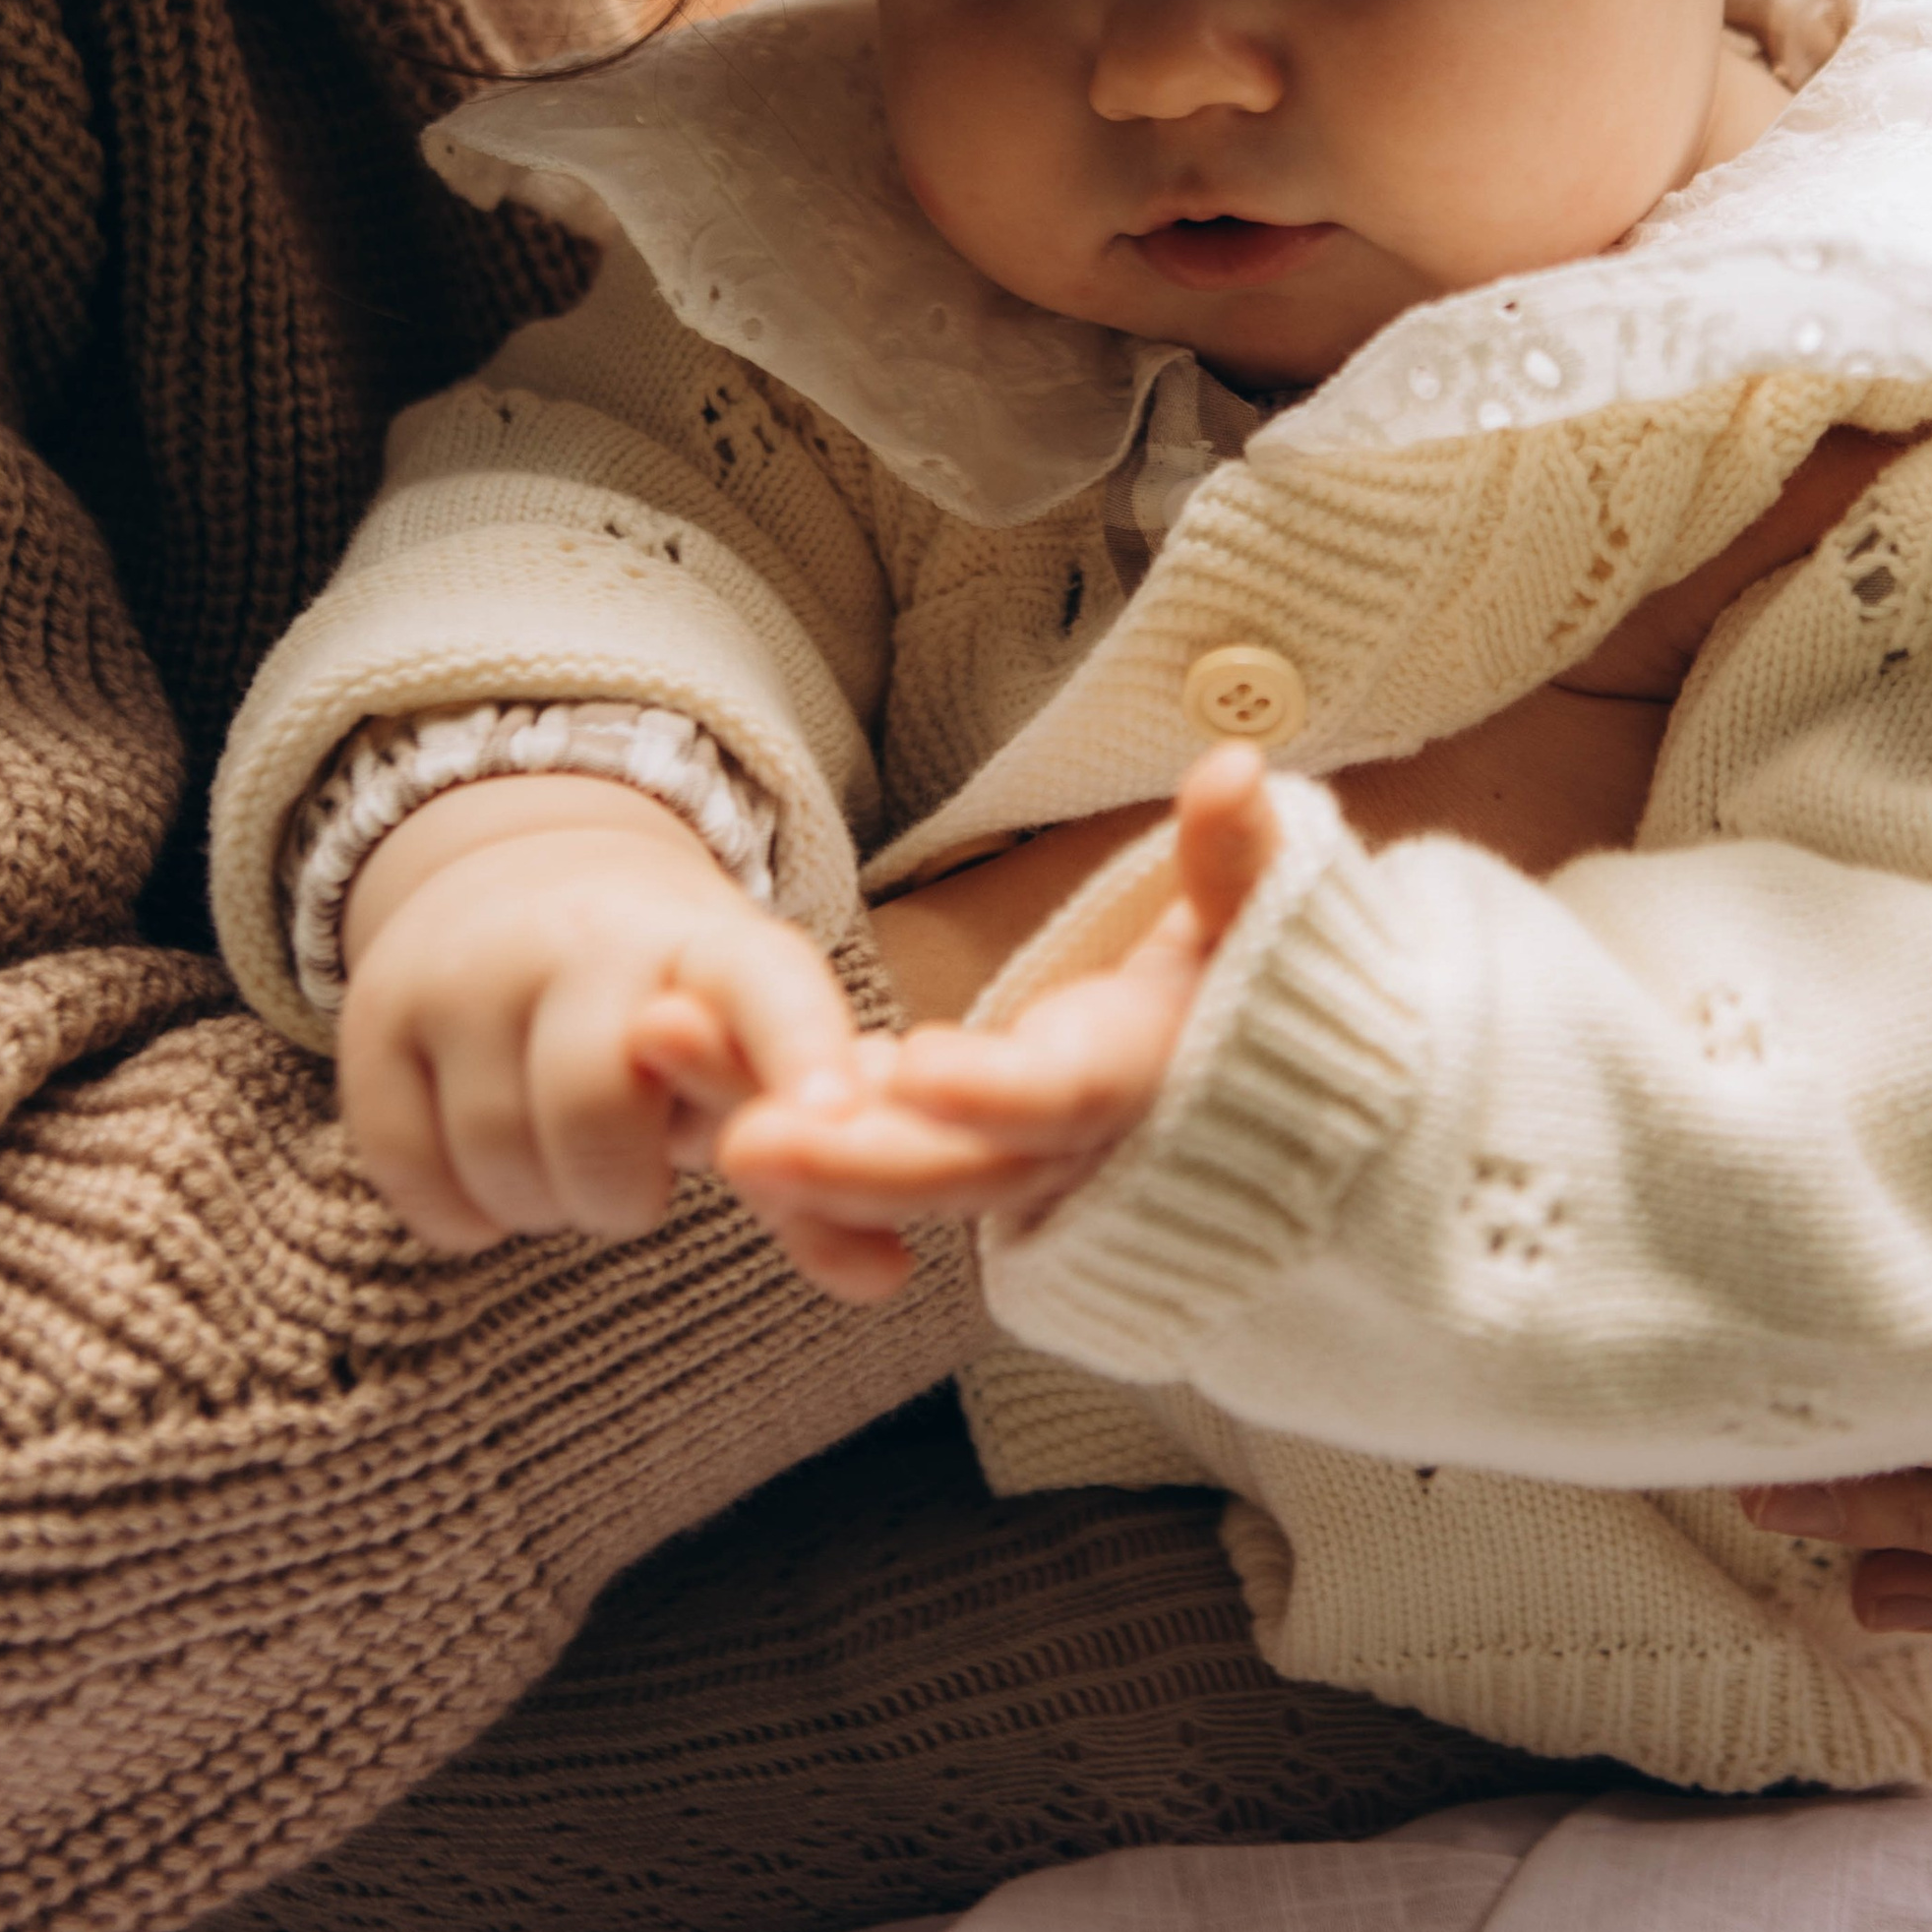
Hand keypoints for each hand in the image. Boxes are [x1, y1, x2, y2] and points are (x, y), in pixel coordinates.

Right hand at [337, 775, 858, 1256]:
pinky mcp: (374, 1018)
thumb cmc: (668, 1009)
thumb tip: (888, 1274)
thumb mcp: (744, 1058)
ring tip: (566, 1147)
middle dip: (621, 1184)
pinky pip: (418, 1183)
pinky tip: (492, 1155)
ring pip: (501, 1160)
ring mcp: (466, 970)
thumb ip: (810, 1165)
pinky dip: (464, 1211)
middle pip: (597, 1111)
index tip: (835, 1117)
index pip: (763, 985)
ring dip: (545, 1199)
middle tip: (632, 1163)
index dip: (799, 1051)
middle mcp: (582, 937)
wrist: (517, 889)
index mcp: (709, 943)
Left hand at [717, 743, 1282, 1293]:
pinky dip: (774, 1107)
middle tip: (742, 1137)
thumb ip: (1243, 856)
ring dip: (773, 1121)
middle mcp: (1065, 1146)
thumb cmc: (1266, 1003)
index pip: (1063, 1101)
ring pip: (884, 1164)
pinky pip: (857, 1141)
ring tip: (662, 1049)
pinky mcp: (949, 1147)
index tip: (918, 1068)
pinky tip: (673, 1045)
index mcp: (1142, 1081)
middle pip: (951, 1168)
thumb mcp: (1266, 925)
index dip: (995, 1094)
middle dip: (848, 1158)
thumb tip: (1234, 763)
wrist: (1269, 1122)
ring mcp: (1001, 1159)